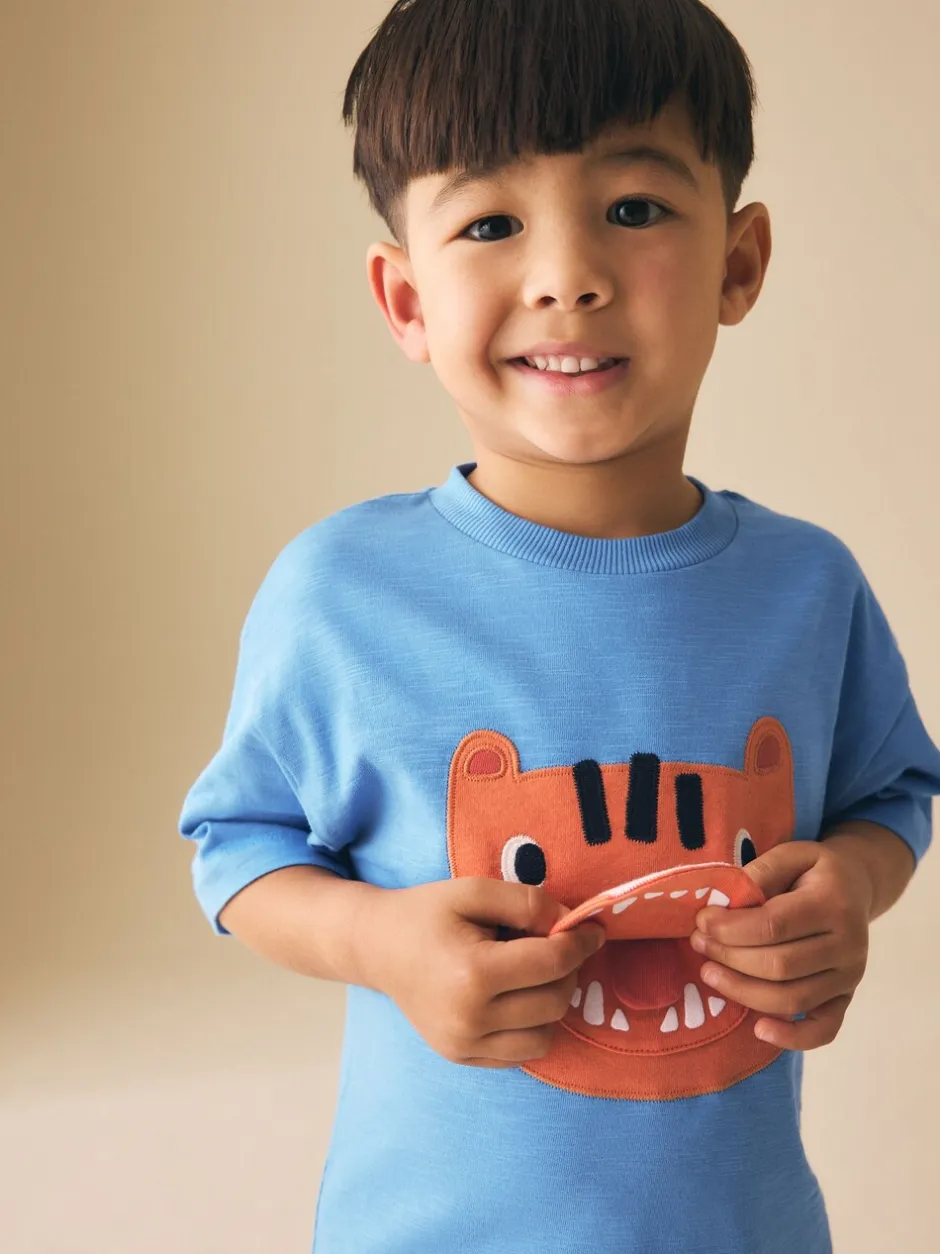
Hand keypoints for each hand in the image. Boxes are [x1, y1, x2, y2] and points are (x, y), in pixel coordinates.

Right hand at [362, 877, 605, 1067]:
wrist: (377, 947)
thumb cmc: (426, 913)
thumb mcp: (473, 891)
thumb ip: (526, 902)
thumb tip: (570, 923)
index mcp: (473, 974)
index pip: (552, 963)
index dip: (581, 943)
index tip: (593, 930)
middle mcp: (470, 1019)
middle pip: (555, 1001)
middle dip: (566, 970)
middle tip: (553, 945)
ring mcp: (464, 1045)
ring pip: (545, 1035)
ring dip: (551, 1001)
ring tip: (530, 973)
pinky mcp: (462, 1058)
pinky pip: (522, 1052)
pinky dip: (531, 1025)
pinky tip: (513, 997)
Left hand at [688, 840, 874, 1050]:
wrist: (855, 887)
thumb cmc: (813, 871)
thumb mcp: (791, 854)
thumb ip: (760, 873)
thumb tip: (725, 904)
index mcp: (833, 903)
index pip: (773, 925)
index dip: (730, 928)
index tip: (701, 921)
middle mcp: (849, 945)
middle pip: (779, 965)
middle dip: (729, 957)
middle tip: (698, 943)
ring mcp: (850, 977)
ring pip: (792, 999)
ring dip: (743, 991)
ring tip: (709, 973)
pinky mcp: (846, 998)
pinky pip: (823, 1029)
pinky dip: (792, 1037)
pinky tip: (758, 1029)